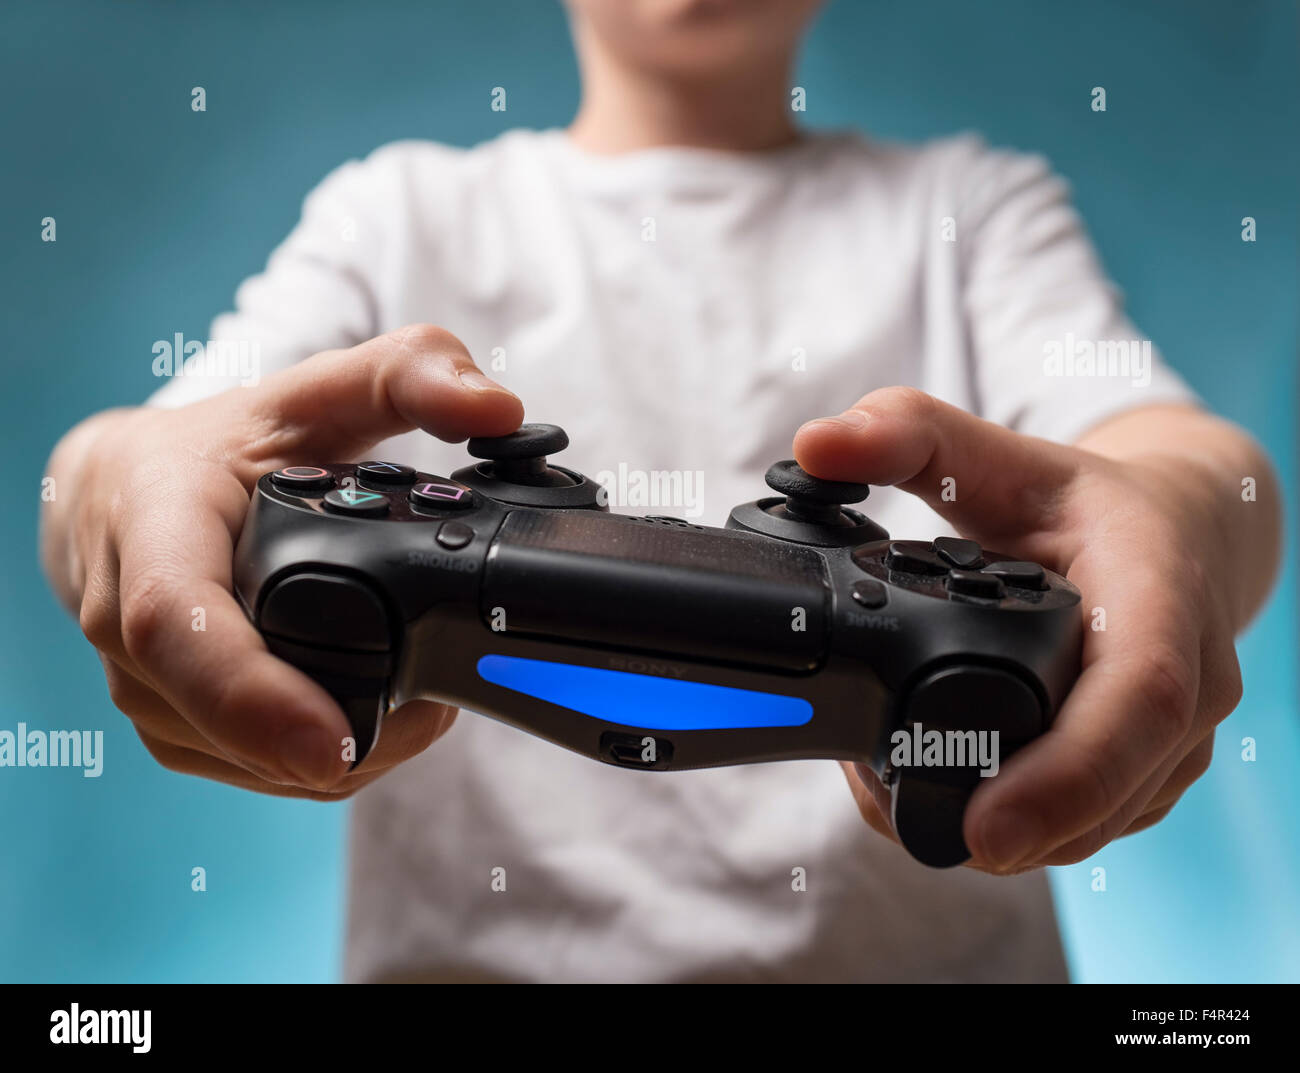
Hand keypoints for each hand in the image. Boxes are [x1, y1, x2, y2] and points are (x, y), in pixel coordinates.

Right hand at [42, 325, 522, 797]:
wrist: (125, 492)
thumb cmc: (218, 447)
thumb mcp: (311, 392)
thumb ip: (409, 377)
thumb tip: (498, 406)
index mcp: (151, 527)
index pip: (173, 623)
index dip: (247, 695)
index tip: (332, 741)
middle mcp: (123, 620)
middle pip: (216, 717)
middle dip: (337, 737)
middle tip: (435, 710)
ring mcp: (137, 683)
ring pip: (235, 760)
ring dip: (334, 755)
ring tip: (418, 707)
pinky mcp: (165, 723)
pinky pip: (239, 769)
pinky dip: (311, 762)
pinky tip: (371, 724)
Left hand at [795, 388, 1266, 872]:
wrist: (1164, 533)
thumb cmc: (1076, 502)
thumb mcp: (994, 454)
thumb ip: (904, 435)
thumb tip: (814, 444)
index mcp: (1159, 593)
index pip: (1141, 698)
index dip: (1070, 775)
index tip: (987, 829)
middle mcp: (1191, 679)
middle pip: (1113, 789)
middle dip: (1007, 824)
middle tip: (895, 811)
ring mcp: (1178, 739)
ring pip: (1096, 824)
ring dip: (1004, 833)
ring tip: (897, 787)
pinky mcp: (1152, 774)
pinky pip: (1090, 824)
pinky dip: (1017, 824)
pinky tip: (943, 789)